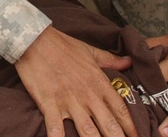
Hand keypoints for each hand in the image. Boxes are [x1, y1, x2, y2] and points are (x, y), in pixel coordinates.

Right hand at [16, 26, 136, 136]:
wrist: (34, 40)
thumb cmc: (62, 45)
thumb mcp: (90, 50)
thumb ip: (111, 59)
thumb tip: (129, 61)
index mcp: (99, 83)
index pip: (121, 110)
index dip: (132, 127)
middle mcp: (88, 95)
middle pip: (110, 126)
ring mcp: (69, 101)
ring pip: (88, 131)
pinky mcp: (50, 104)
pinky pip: (56, 129)